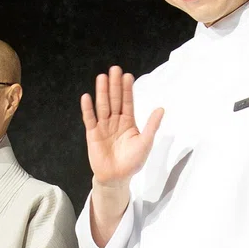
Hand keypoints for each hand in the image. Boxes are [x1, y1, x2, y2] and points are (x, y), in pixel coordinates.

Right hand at [82, 66, 164, 188]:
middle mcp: (115, 121)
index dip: (127, 89)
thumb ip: (151, 125)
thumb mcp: (145, 142)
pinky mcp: (92, 134)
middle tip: (114, 69)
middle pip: (114, 100)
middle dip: (114, 85)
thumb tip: (161, 108)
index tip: (127, 75)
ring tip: (102, 77)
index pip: (127, 102)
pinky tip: (87, 97)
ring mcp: (103, 126)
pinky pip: (90, 119)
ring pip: (102, 106)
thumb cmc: (132, 162)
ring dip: (102, 92)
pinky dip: (88, 109)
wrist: (117, 178)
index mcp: (128, 122)